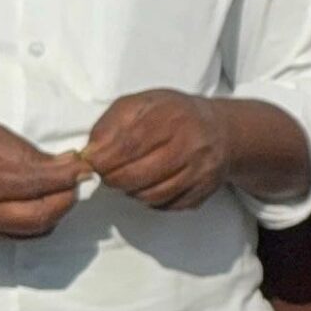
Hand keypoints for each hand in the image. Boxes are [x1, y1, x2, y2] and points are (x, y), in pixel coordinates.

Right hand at [0, 123, 84, 238]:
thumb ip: (27, 153)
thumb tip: (64, 164)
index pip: (36, 184)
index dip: (67, 177)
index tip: (87, 168)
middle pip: (41, 216)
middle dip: (68, 199)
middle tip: (77, 181)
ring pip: (35, 231)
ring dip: (58, 212)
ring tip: (63, 191)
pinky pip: (22, 237)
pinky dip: (42, 223)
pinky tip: (44, 204)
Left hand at [83, 90, 231, 209]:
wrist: (221, 130)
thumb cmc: (173, 115)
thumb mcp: (141, 105)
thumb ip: (111, 124)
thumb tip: (89, 153)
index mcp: (171, 116)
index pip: (128, 145)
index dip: (104, 159)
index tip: (92, 163)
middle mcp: (191, 143)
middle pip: (138, 175)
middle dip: (114, 179)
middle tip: (108, 174)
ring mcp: (201, 169)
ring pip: (153, 194)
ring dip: (132, 191)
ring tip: (130, 179)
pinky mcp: (206, 189)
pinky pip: (169, 205)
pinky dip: (153, 201)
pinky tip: (151, 186)